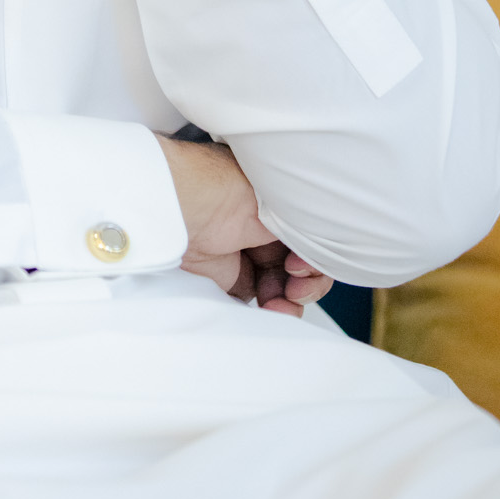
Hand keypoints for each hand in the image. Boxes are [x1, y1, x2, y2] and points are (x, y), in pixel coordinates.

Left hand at [153, 136, 333, 316]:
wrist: (169, 207)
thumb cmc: (220, 187)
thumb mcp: (279, 200)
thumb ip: (309, 224)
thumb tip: (330, 244)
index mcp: (279, 198)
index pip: (314, 233)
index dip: (318, 254)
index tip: (303, 263)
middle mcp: (265, 223)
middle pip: (303, 262)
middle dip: (308, 282)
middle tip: (296, 289)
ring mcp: (247, 251)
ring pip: (285, 285)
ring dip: (292, 300)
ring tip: (282, 304)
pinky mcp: (227, 277)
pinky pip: (260, 298)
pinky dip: (273, 309)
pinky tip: (273, 310)